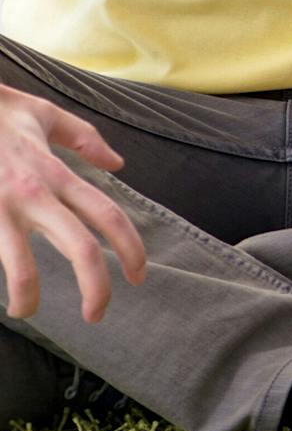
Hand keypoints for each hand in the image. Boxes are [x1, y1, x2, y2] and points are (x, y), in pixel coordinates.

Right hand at [0, 84, 146, 322]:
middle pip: (80, 249)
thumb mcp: (45, 116)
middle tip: (97, 314)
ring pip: (23, 267)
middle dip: (96, 288)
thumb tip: (118, 165)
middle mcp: (35, 194)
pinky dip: (1, 276)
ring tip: (28, 312)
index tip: (138, 275)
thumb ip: (85, 138)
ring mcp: (1, 208)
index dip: (130, 248)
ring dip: (28, 296)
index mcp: (57, 173)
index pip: (108, 216)